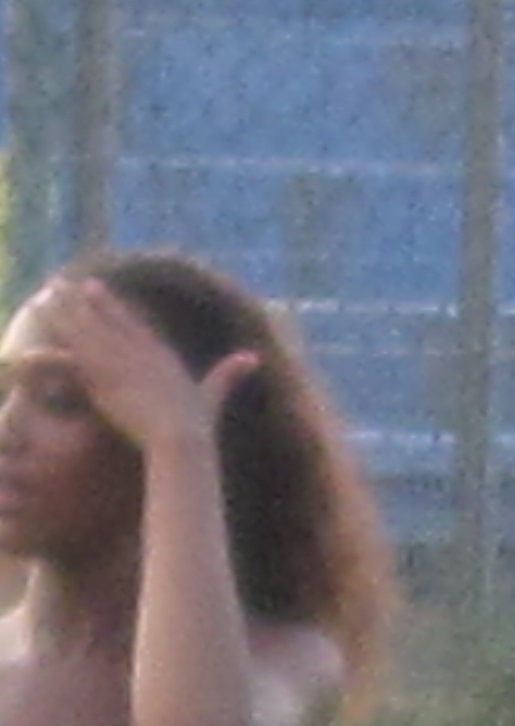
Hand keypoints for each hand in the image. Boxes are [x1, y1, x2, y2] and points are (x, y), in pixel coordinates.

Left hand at [30, 276, 251, 461]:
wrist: (180, 440)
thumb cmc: (197, 427)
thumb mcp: (211, 396)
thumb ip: (227, 375)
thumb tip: (254, 357)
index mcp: (165, 358)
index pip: (138, 328)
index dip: (120, 310)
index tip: (102, 293)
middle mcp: (143, 355)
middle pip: (114, 323)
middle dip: (95, 303)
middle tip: (75, 284)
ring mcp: (124, 364)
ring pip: (93, 331)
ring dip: (72, 312)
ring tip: (53, 297)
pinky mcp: (107, 376)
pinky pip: (81, 350)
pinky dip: (64, 333)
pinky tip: (50, 322)